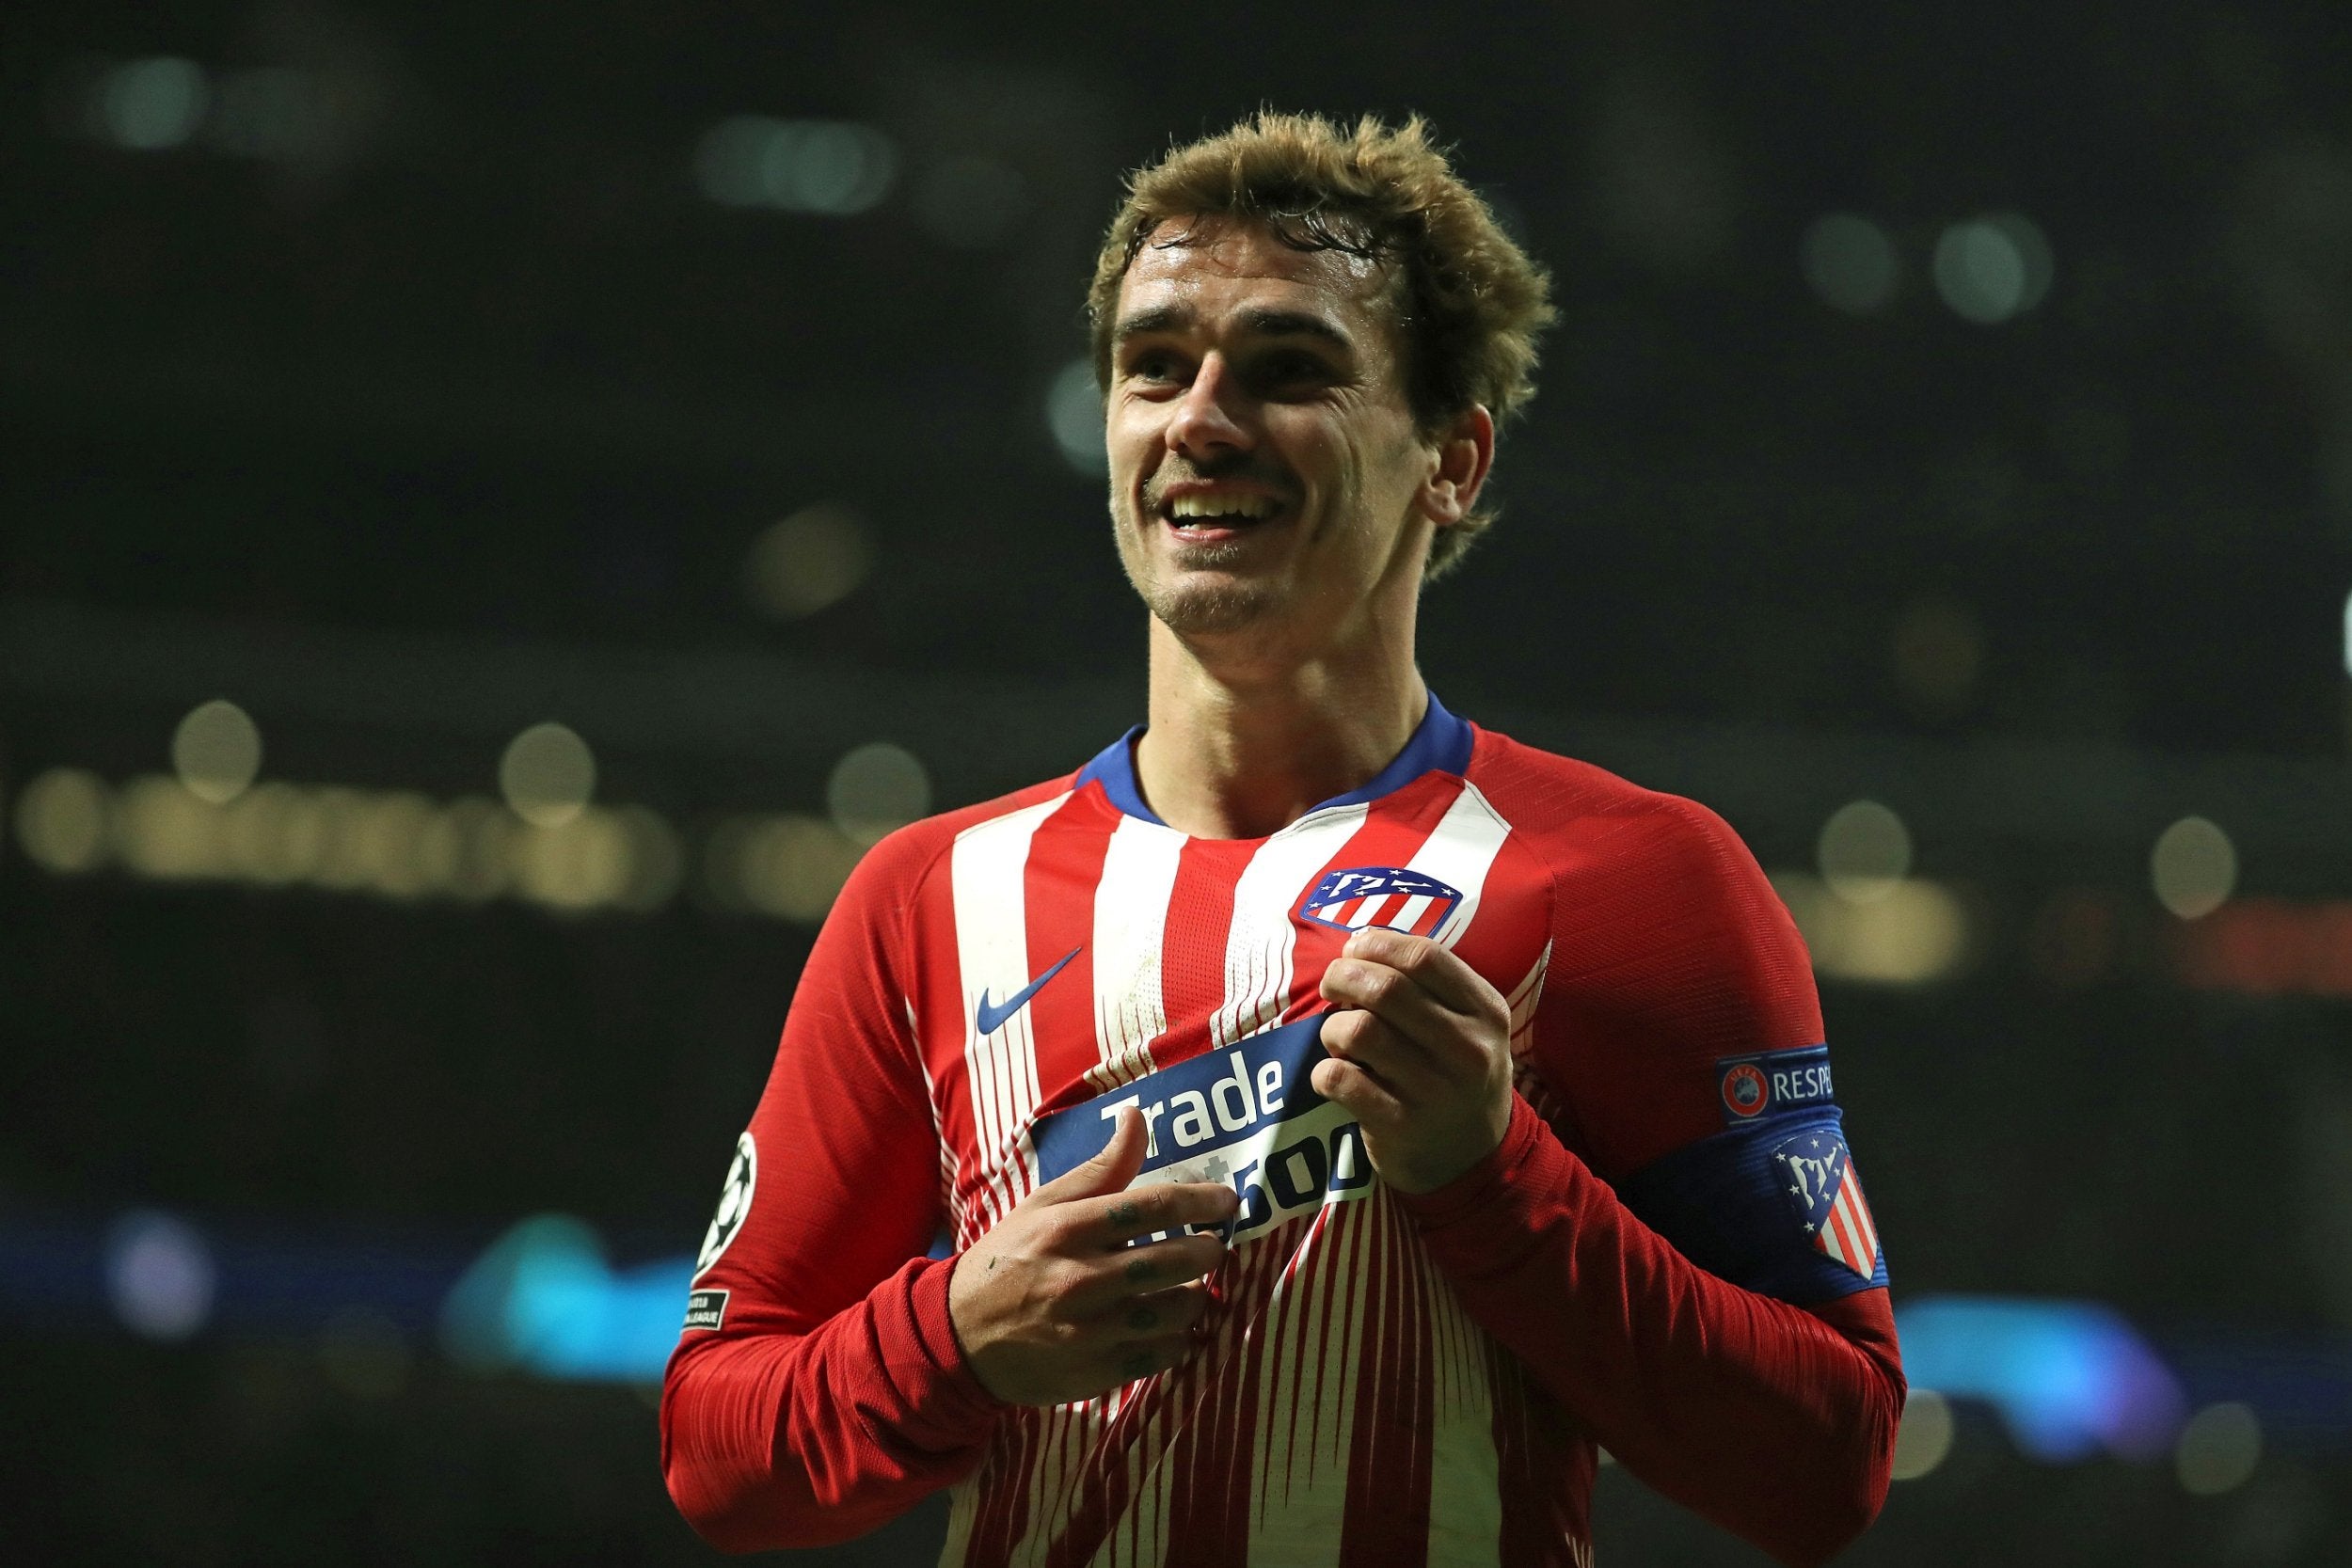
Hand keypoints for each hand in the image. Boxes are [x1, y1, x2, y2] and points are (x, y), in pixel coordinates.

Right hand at [947, 1108, 1238, 1406]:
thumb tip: (1137, 1118)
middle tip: (1213, 1246)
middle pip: (1177, 1260)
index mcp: (1068, 1229)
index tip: (1228, 1201)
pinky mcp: (1099, 1372)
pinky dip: (1180, 1338)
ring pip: (1180, 1310)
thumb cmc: (1009, 1260)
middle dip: (1210, 1250)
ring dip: (1197, 1296)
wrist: (960, 1337)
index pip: (1153, 1207)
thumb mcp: (1042, 1206)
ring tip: (1190, 1286)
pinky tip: (1171, 1325)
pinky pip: (1166, 1354)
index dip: (1202, 1201)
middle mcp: (1082, 1279)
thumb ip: (1099, 1169)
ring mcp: (1093, 1331)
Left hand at [1312, 926, 1514, 1194]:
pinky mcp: (1401, 1126)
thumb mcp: (1470, 1025)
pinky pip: (1340, 1080)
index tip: (1355, 951)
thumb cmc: (1456, 1073)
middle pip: (1386, 989)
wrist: (1474, 1160)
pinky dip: (1324, 1072)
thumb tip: (1360, 944)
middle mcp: (1468, 1050)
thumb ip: (1428, 985)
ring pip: (1359, 1031)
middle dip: (1343, 977)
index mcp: (1486, 1012)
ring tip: (1338, 1038)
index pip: (1425, 956)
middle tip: (1332, 986)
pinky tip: (1334, 1076)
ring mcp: (1436, 1092)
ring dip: (1333, 1028)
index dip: (1377, 944)